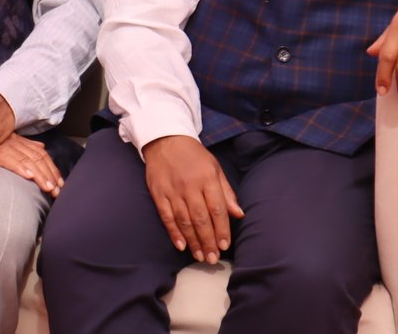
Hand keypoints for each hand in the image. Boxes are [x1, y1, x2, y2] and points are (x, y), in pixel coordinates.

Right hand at [0, 133, 63, 196]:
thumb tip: (42, 147)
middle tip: (57, 191)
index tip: (60, 183)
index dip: (52, 168)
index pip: (40, 154)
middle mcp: (12, 141)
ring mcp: (1, 145)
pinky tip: (27, 176)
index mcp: (17, 140)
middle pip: (36, 158)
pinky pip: (6, 159)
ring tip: (48, 188)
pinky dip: (18, 167)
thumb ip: (24, 145)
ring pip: (26, 159)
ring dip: (39, 175)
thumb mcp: (5, 142)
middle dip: (49, 175)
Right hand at [142, 134, 243, 263]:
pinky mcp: (158, 193)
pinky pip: (166, 216)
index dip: (222, 229)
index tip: (225, 245)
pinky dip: (174, 232)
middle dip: (208, 241)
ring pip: (184, 221)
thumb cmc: (194, 155)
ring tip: (200, 257)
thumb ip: (226, 192)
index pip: (217, 208)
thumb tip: (239, 214)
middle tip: (213, 259)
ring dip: (193, 241)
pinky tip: (181, 245)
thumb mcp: (214, 168)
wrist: (165, 139)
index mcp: (207, 178)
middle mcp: (190, 185)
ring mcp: (172, 190)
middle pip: (201, 218)